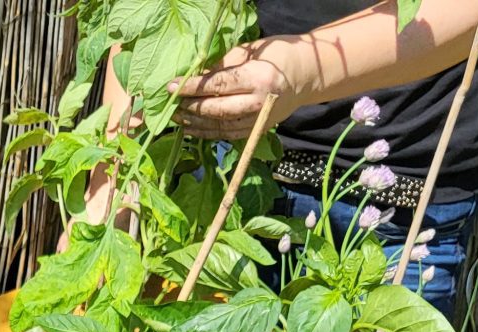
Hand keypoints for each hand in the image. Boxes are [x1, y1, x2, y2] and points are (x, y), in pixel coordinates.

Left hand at [170, 37, 315, 136]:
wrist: (306, 76)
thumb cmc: (277, 56)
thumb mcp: (250, 52)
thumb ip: (223, 65)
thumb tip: (195, 77)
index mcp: (257, 78)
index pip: (218, 85)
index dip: (192, 87)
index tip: (171, 86)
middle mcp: (258, 103)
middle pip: (217, 109)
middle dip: (191, 107)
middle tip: (172, 104)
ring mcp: (258, 120)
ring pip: (220, 126)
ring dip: (196, 123)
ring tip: (177, 117)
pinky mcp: (257, 131)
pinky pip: (227, 135)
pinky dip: (207, 133)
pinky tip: (192, 128)